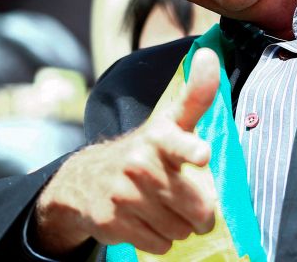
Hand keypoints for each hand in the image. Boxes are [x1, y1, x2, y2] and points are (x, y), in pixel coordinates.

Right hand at [33, 48, 220, 255]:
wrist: (86, 181)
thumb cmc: (146, 149)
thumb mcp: (169, 121)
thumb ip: (197, 94)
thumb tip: (210, 53)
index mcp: (159, 136)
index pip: (177, 141)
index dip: (190, 149)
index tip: (202, 154)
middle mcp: (139, 163)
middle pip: (195, 206)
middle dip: (200, 213)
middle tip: (194, 206)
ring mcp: (123, 194)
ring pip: (178, 229)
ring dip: (180, 227)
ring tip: (167, 210)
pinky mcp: (112, 222)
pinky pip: (159, 244)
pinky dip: (161, 240)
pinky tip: (149, 222)